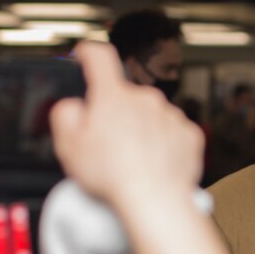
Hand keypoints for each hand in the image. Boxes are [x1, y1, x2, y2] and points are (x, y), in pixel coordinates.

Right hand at [50, 42, 202, 214]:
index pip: (100, 59)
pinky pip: (173, 134)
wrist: (155, 200)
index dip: (90, 53)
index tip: (87, 54)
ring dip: (143, 131)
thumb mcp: (69, 145)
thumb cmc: (113, 176)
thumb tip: (74, 107)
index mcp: (114, 97)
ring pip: (151, 116)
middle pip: (127, 98)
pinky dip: (164, 145)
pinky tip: (155, 164)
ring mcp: (171, 116)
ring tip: (134, 161)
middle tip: (110, 145)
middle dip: (118, 115)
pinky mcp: (189, 135)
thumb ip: (66, 115)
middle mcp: (146, 100)